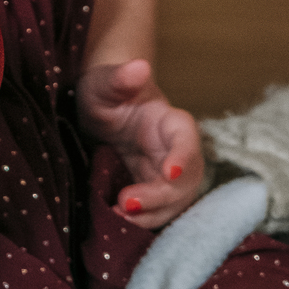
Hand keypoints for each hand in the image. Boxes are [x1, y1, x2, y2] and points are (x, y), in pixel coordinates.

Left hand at [77, 58, 203, 229]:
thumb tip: (139, 66)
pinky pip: (159, 210)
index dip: (183, 157)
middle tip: (126, 203)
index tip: (169, 173)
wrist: (100, 109)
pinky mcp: (153, 190)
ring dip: (154, 214)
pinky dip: (145, 220)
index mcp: (169, 121)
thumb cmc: (105, 90)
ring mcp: (166, 173)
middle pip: (186, 179)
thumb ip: (120, 77)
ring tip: (119, 217)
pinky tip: (118, 221)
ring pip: (176, 201)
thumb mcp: (104, 83)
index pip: (187, 138)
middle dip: (162, 196)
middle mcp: (174, 150)